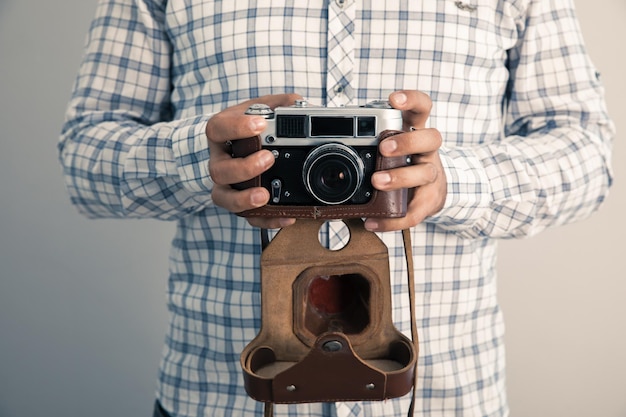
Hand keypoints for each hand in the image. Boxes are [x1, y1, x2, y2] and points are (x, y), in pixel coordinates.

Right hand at [205, 94, 302, 228]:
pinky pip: (248, 217)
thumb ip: (279, 104)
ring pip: (224, 197)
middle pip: (220, 170)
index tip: (259, 124)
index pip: (218, 129)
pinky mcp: (239, 203)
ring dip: (244, 199)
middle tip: (268, 159)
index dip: (236, 128)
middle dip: (244, 167)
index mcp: (220, 134)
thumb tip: (300, 104)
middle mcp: (219, 161)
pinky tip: (287, 217)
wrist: (230, 147)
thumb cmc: (245, 127)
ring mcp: (226, 185)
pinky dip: (267, 220)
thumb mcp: (259, 108)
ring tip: (265, 196)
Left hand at [364, 90, 446, 231]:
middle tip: (385, 148)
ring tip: (377, 181)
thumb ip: (358, 137)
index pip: (421, 107)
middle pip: (431, 138)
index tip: (394, 99)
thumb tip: (306, 122)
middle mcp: (426, 150)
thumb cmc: (401, 161)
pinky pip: (414, 211)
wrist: (431, 190)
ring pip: (425, 172)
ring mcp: (430, 174)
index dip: (411, 100)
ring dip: (400, 177)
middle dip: (407, 142)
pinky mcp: (428, 201)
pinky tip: (372, 222)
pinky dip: (392, 219)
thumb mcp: (386, 142)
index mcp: (414, 130)